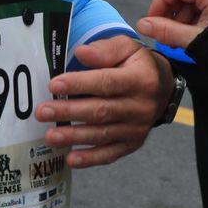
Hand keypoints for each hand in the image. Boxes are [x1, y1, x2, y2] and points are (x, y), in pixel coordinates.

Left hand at [37, 36, 171, 168]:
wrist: (164, 89)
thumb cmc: (138, 65)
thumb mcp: (128, 48)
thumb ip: (105, 49)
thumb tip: (81, 53)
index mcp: (140, 79)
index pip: (106, 82)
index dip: (79, 84)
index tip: (54, 85)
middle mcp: (141, 106)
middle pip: (101, 111)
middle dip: (69, 112)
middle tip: (43, 112)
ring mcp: (137, 128)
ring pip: (103, 134)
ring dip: (75, 137)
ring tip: (51, 136)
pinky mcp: (133, 143)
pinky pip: (110, 153)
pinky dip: (90, 158)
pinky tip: (71, 159)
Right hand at [136, 0, 207, 50]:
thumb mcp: (192, 40)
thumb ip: (165, 30)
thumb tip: (142, 24)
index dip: (160, 2)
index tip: (151, 21)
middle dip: (172, 13)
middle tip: (164, 34)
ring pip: (197, 1)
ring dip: (182, 18)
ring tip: (176, 39)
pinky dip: (195, 19)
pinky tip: (190, 36)